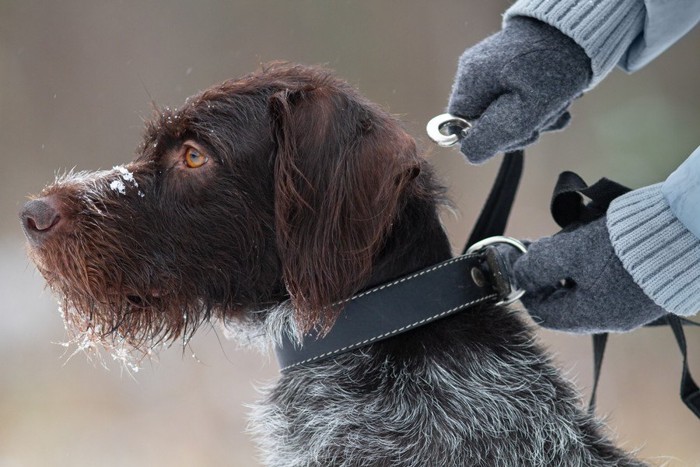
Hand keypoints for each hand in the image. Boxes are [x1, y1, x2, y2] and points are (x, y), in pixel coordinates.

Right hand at [448, 17, 590, 163]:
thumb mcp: (525, 111)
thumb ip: (494, 136)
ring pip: (505, 113)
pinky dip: (539, 105)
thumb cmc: (553, 67)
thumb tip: (470, 154)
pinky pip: (518, 99)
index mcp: (471, 82)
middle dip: (518, 128)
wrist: (582, 30)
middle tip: (542, 117)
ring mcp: (493, 69)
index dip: (489, 137)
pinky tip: (557, 100)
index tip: (518, 130)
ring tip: (556, 105)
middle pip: (485, 122)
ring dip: (534, 118)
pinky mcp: (511, 68)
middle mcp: (475, 74)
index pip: (462, 127)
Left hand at [512, 217, 666, 332]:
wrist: (687, 233)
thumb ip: (539, 264)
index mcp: (591, 316)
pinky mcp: (646, 289)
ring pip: (586, 289)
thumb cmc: (625, 248)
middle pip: (565, 301)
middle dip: (549, 274)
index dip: (527, 289)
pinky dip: (594, 264)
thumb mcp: (572, 252)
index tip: (521, 264)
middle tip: (543, 246)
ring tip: (570, 239)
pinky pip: (609, 282)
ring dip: (571, 266)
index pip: (544, 314)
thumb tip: (515, 273)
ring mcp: (632, 306)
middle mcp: (612, 318)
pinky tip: (594, 242)